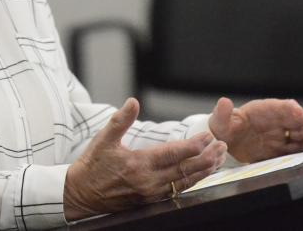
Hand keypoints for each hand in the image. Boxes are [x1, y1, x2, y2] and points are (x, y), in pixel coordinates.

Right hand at [63, 98, 225, 220]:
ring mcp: (151, 193)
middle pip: (186, 170)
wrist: (80, 194)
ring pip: (185, 183)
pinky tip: (200, 175)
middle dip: (207, 158)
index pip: (174, 154)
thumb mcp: (103, 139)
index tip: (208, 136)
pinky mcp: (151, 200)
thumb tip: (133, 101)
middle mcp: (149, 182)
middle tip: (222, 147)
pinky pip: (177, 191)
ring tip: (218, 160)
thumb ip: (121, 120)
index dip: (194, 145)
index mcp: (139, 164)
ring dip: (203, 171)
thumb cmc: (92, 165)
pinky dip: (192, 182)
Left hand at [208, 97, 302, 162]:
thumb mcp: (220, 120)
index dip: (287, 108)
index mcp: (261, 111)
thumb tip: (223, 102)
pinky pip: (297, 148)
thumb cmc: (224, 126)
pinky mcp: (280, 149)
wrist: (226, 142)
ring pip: (300, 134)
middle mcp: (274, 121)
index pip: (277, 108)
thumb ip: (223, 113)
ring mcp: (279, 135)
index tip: (297, 111)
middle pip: (294, 119)